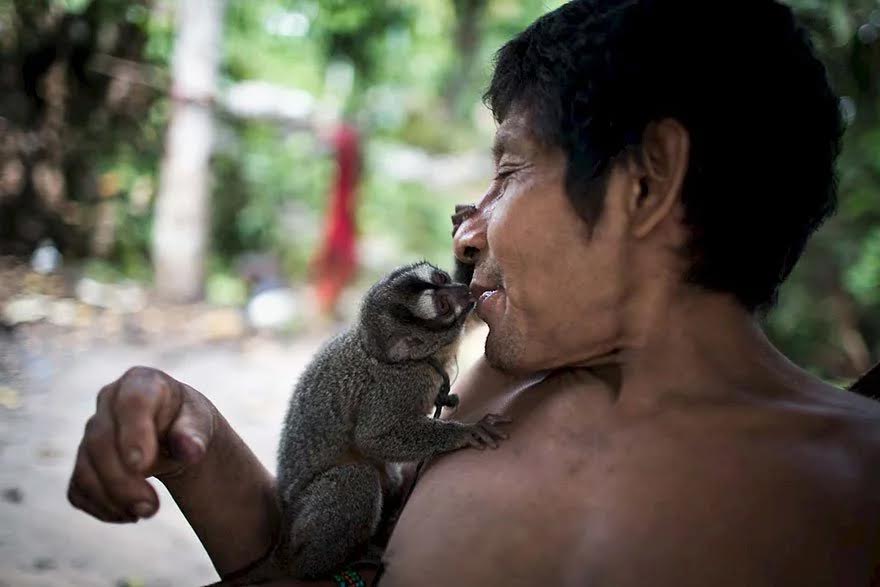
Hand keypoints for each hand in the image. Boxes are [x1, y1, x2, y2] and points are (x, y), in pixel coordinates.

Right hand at [67, 366, 215, 522]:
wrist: (174, 432)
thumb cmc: (188, 422)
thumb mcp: (200, 423)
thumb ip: (195, 434)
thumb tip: (190, 450)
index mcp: (141, 382)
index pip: (132, 403)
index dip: (133, 434)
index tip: (142, 466)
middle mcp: (109, 401)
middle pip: (101, 442)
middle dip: (122, 480)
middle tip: (151, 508)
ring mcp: (91, 430)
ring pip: (85, 468)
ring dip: (112, 498)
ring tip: (146, 512)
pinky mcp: (83, 460)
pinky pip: (79, 488)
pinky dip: (101, 507)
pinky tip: (128, 514)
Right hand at [463, 413, 510, 449]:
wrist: (450, 435)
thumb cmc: (468, 436)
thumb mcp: (478, 434)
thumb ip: (488, 433)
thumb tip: (503, 436)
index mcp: (479, 424)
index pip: (490, 417)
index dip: (500, 418)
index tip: (511, 419)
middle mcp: (475, 426)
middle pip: (487, 425)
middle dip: (497, 430)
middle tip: (507, 437)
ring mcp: (468, 430)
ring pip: (479, 431)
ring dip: (488, 438)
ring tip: (495, 446)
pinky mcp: (462, 436)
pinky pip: (469, 438)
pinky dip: (476, 442)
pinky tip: (482, 448)